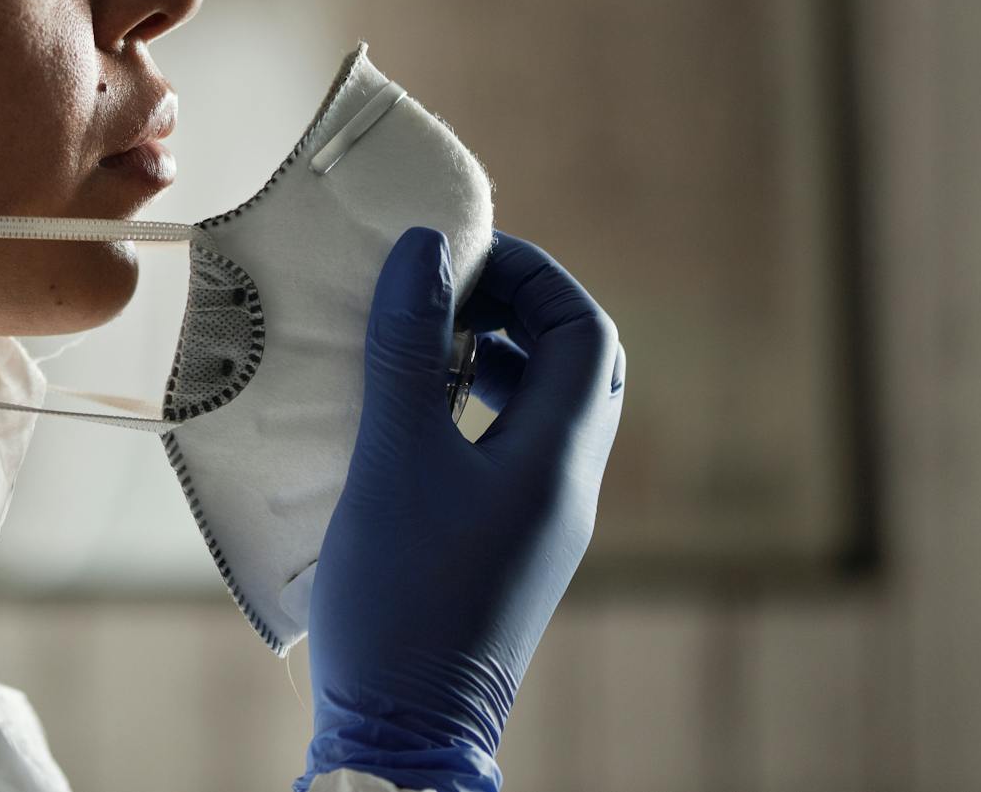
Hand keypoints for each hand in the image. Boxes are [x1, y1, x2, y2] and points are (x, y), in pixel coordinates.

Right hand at [298, 228, 624, 791]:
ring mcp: (538, 525)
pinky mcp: (504, 550)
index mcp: (558, 462)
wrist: (402, 731)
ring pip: (546, 412)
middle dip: (523, 312)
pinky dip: (476, 410)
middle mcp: (565, 490)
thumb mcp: (394, 457)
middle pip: (580, 369)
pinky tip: (413, 414)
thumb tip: (424, 250)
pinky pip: (512, 452)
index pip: (586, 333)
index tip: (462, 258)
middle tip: (450, 293)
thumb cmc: (402, 593)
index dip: (535, 278)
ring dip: (499, 360)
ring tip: (427, 344)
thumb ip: (407, 349)